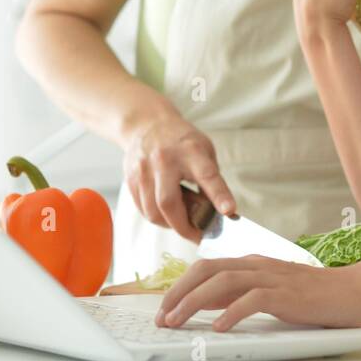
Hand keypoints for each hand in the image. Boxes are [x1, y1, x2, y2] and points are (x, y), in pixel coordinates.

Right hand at [122, 116, 234, 241]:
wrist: (147, 124)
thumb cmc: (181, 141)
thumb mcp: (204, 151)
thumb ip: (210, 179)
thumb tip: (218, 211)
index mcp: (190, 151)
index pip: (207, 175)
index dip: (219, 195)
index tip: (229, 210)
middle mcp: (164, 160)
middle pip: (168, 202)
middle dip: (184, 226)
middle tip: (197, 235)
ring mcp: (144, 170)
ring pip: (153, 211)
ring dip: (169, 225)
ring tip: (182, 223)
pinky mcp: (131, 179)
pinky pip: (142, 209)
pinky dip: (156, 218)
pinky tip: (166, 215)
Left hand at [154, 256, 360, 330]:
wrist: (355, 291)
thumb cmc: (315, 296)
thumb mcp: (271, 291)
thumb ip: (241, 293)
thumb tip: (208, 305)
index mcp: (253, 263)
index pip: (206, 267)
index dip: (180, 285)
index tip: (165, 307)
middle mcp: (258, 265)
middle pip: (206, 269)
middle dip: (178, 291)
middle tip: (162, 316)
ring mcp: (272, 277)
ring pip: (222, 281)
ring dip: (194, 302)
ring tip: (178, 321)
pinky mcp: (287, 293)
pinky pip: (252, 300)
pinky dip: (231, 313)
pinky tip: (218, 328)